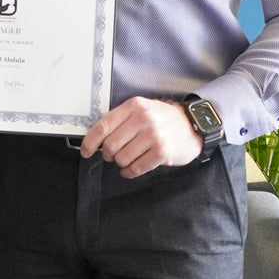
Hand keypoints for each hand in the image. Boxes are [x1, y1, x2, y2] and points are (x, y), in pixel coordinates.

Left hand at [79, 96, 201, 176]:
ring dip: (120, 163)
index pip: (103, 125)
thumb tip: (96, 138)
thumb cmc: (162, 119)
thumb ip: (121, 120)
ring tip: (126, 160)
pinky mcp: (162, 152)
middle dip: (108, 154)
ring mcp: (153, 136)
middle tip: (112, 155)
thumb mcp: (142, 110)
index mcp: (133, 106)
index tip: (85, 151)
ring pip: (122, 158)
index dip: (90, 141)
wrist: (192, 125)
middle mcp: (143, 119)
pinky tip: (131, 169)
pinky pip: (136, 168)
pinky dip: (129, 172)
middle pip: (111, 145)